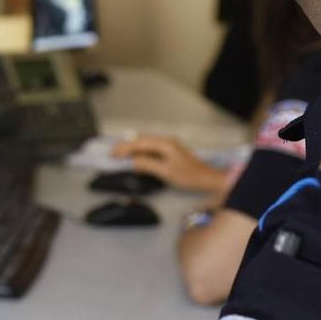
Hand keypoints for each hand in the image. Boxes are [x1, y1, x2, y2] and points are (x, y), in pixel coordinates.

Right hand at [108, 135, 226, 192]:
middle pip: (141, 140)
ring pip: (146, 144)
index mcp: (165, 143)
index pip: (139, 143)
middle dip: (126, 146)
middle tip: (112, 154)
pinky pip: (151, 149)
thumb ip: (147, 164)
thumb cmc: (190, 176)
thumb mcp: (166, 172)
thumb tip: (132, 162)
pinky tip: (136, 159)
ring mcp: (169, 146)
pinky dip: (141, 153)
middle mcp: (166, 141)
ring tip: (120, 156)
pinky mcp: (171, 152)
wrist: (208, 179)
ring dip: (133, 149)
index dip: (124, 148)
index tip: (112, 154)